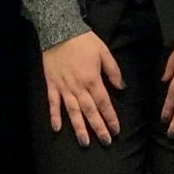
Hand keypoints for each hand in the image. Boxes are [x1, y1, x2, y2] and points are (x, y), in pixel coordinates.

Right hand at [41, 31, 123, 146]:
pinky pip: (53, 103)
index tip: (116, 130)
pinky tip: (57, 128)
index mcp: (93, 80)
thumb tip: (121, 87)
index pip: (104, 104)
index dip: (111, 118)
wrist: (60, 31)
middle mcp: (79, 88)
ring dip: (79, 128)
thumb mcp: (103, 52)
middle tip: (106, 142)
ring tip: (85, 142)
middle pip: (90, 112)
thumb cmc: (83, 41)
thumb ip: (113, 70)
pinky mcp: (52, 85)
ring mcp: (64, 88)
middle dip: (99, 128)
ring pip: (73, 112)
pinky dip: (54, 116)